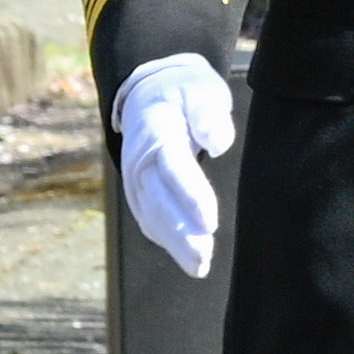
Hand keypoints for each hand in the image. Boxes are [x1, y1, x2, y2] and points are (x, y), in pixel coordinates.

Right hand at [111, 56, 234, 275]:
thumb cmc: (183, 92)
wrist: (148, 94)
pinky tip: (187, 259)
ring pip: (153, 216)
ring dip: (175, 243)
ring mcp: (136, 179)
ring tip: (198, 266)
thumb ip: (208, 111)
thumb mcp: (199, 87)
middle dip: (180, 231)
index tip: (209, 221)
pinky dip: (167, 241)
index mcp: (156, 131)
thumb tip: (217, 140)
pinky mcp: (140, 193)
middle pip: (158, 200)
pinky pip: (151, 220)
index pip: (173, 167)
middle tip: (203, 256)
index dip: (190, 195)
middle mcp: (140, 160)